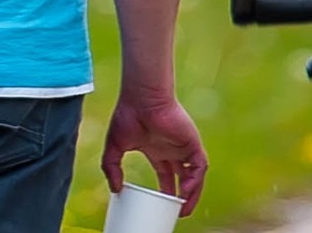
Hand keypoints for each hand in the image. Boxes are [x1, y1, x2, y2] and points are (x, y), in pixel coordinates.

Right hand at [102, 93, 206, 215]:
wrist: (142, 98)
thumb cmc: (128, 115)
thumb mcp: (114, 148)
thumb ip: (112, 168)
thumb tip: (115, 189)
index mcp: (157, 149)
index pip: (166, 174)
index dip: (166, 191)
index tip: (163, 204)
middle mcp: (172, 148)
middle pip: (182, 177)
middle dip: (182, 196)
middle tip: (178, 212)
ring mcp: (183, 145)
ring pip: (194, 174)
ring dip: (193, 192)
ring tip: (186, 209)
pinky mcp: (192, 142)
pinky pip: (199, 165)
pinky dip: (196, 180)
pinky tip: (186, 192)